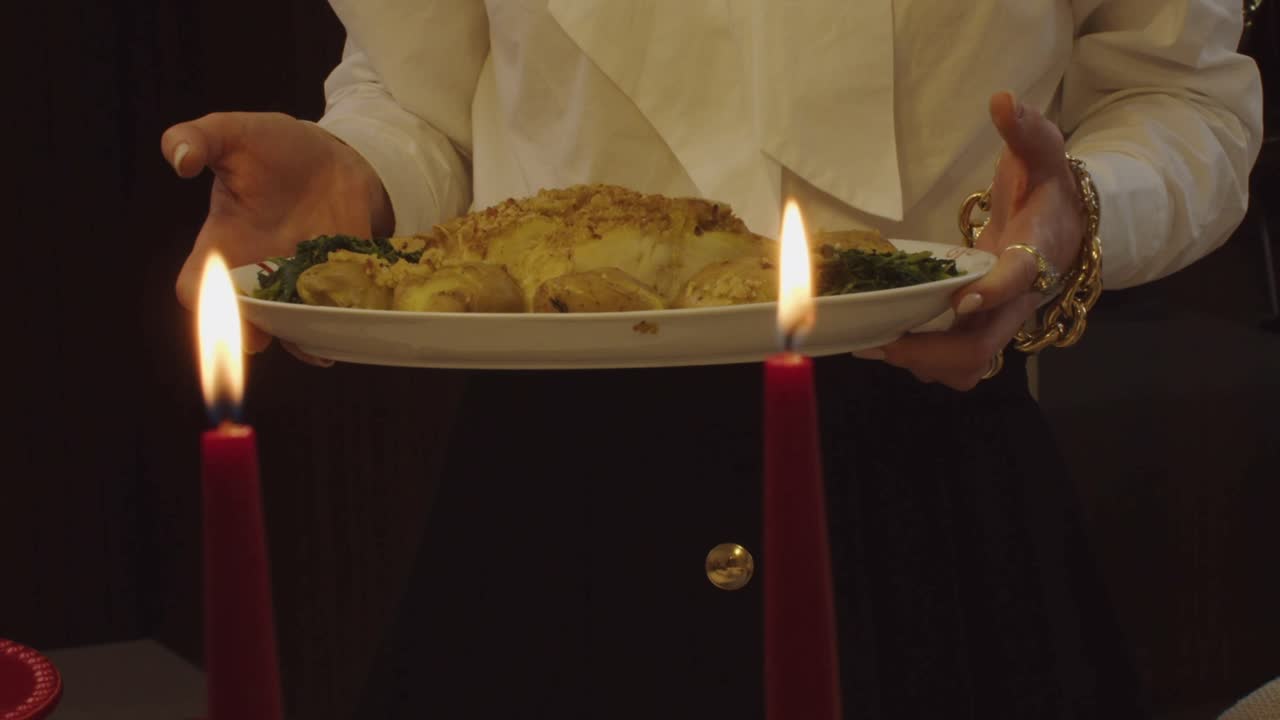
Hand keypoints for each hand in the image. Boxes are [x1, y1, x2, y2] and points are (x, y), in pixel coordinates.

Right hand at [160, 112, 391, 365]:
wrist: (332, 156)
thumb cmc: (273, 145)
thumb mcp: (234, 133)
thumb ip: (200, 138)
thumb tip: (178, 157)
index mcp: (224, 245)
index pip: (198, 288)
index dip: (203, 304)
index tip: (219, 305)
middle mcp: (257, 273)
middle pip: (246, 320)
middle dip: (254, 332)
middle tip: (263, 337)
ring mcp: (298, 282)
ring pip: (292, 326)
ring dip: (301, 339)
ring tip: (314, 343)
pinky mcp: (336, 283)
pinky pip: (333, 316)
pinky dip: (340, 328)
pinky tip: (347, 332)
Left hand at [853, 91, 1083, 389]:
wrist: (1065, 224)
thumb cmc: (1049, 189)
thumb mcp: (1043, 153)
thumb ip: (1027, 129)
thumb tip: (1003, 100)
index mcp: (1036, 253)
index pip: (1020, 278)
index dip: (994, 291)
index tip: (964, 298)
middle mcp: (1019, 299)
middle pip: (984, 344)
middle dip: (933, 350)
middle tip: (881, 341)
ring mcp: (1000, 319)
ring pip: (970, 363)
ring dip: (924, 364)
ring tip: (873, 345)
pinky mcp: (982, 327)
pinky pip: (958, 362)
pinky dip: (925, 364)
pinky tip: (887, 347)